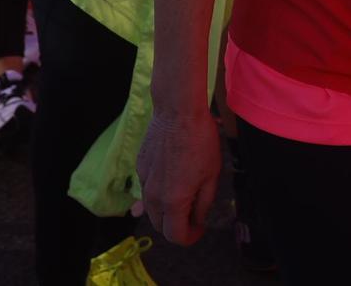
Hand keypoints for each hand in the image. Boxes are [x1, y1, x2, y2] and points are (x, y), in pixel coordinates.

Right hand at [136, 106, 220, 245]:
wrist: (178, 112)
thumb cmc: (200, 141)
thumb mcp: (211, 175)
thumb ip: (203, 203)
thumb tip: (197, 220)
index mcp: (173, 201)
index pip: (176, 236)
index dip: (190, 237)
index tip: (200, 229)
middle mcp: (153, 196)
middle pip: (160, 227)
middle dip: (177, 226)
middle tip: (194, 214)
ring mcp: (143, 181)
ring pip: (151, 209)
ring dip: (167, 210)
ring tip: (185, 194)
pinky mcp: (139, 167)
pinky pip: (147, 189)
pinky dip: (159, 192)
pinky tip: (173, 175)